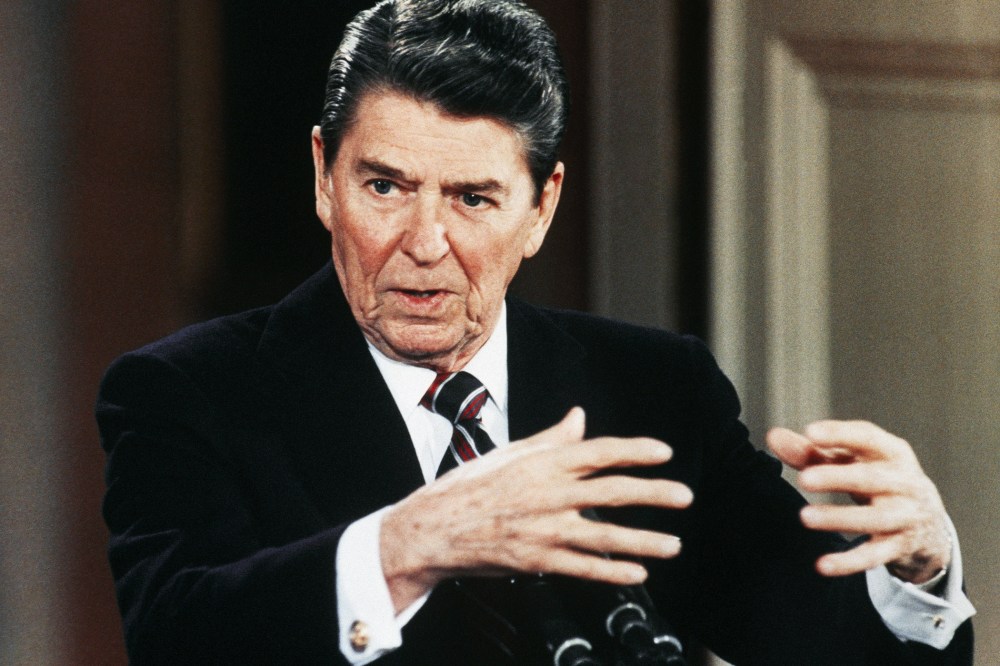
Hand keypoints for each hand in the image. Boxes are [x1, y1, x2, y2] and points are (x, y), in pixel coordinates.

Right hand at [380, 407, 692, 611]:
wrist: (435, 527)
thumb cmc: (470, 486)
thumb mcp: (510, 453)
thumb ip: (551, 438)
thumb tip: (578, 417)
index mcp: (544, 463)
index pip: (600, 451)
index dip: (636, 450)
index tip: (664, 452)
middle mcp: (550, 494)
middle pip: (614, 492)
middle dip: (655, 494)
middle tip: (685, 497)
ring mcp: (545, 529)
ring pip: (606, 535)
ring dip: (645, 541)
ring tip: (673, 545)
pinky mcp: (538, 559)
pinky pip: (584, 568)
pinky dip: (613, 572)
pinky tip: (636, 574)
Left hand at [767, 420, 950, 583]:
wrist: (929, 523)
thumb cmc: (879, 481)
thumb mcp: (853, 462)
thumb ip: (812, 451)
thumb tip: (774, 437)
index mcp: (892, 454)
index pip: (868, 438)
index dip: (841, 434)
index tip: (811, 432)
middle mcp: (903, 483)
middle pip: (870, 478)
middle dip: (837, 478)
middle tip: (804, 479)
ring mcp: (905, 516)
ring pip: (873, 518)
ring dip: (839, 518)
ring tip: (805, 517)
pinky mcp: (899, 547)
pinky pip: (874, 556)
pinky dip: (849, 562)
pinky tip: (822, 565)